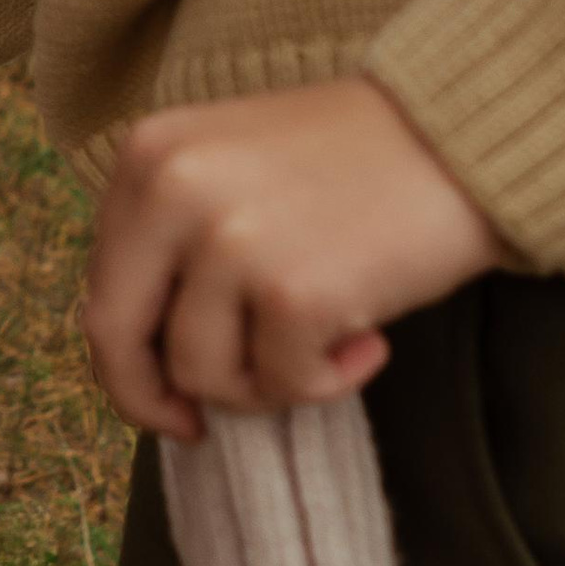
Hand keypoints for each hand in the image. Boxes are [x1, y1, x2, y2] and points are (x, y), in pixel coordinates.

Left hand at [80, 78, 502, 440]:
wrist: (463, 136)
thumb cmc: (353, 165)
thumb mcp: (230, 171)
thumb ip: (172, 243)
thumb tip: (135, 361)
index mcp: (148, 156)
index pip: (101, 287)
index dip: (126, 358)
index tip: (164, 391)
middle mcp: (173, 189)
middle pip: (118, 339)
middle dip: (152, 400)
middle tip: (195, 428)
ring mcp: (230, 240)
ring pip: (202, 374)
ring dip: (265, 383)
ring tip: (325, 342)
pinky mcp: (293, 291)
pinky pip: (283, 384)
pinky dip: (328, 381)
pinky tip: (369, 340)